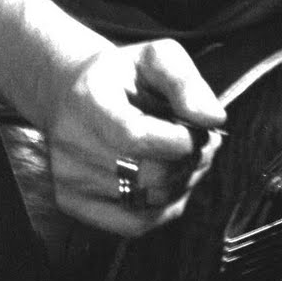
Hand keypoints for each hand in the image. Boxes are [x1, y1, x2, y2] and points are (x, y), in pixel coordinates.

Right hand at [43, 37, 226, 235]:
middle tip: (200, 143)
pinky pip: (134, 223)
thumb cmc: (120, 72)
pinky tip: (169, 182)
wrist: (69, 89)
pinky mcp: (72, 202)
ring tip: (184, 157)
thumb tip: (213, 119)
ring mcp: (69, 177)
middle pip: (148, 176)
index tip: (198, 129)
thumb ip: (186, 82)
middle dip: (188, 162)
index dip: (181, 141)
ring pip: (147, 202)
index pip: (136, 139)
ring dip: (180, 183)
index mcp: (89, 99)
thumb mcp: (155, 57)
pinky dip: (163, 207)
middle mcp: (71, 142)